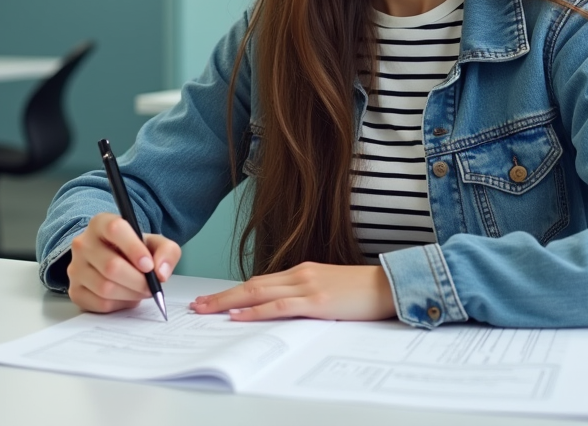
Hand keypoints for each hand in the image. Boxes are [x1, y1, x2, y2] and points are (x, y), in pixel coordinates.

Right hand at [66, 212, 180, 313]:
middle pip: (111, 266)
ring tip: (141, 291)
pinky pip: (99, 303)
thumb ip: (167, 252)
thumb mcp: (155, 243)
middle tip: (152, 286)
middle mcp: (83, 243)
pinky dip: (119, 305)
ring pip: (105, 288)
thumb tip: (161, 273)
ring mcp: (75, 268)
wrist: (116, 260)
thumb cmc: (135, 250)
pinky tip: (126, 297)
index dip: (134, 248)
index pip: (115, 229)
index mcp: (100, 223)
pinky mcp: (74, 291)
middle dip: (138, 281)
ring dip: (131, 294)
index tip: (149, 265)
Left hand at [190, 262, 396, 321]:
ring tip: (206, 311)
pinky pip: (279, 306)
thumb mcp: (329, 287)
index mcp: (302, 271)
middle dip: (222, 296)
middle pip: (251, 284)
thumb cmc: (362, 291)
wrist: (389, 285)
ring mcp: (307, 286)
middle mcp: (299, 274)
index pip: (260, 281)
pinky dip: (256, 311)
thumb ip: (307, 293)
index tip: (214, 298)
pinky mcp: (316, 302)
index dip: (234, 290)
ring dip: (228, 303)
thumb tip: (285, 306)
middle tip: (197, 305)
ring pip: (258, 293)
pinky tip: (239, 316)